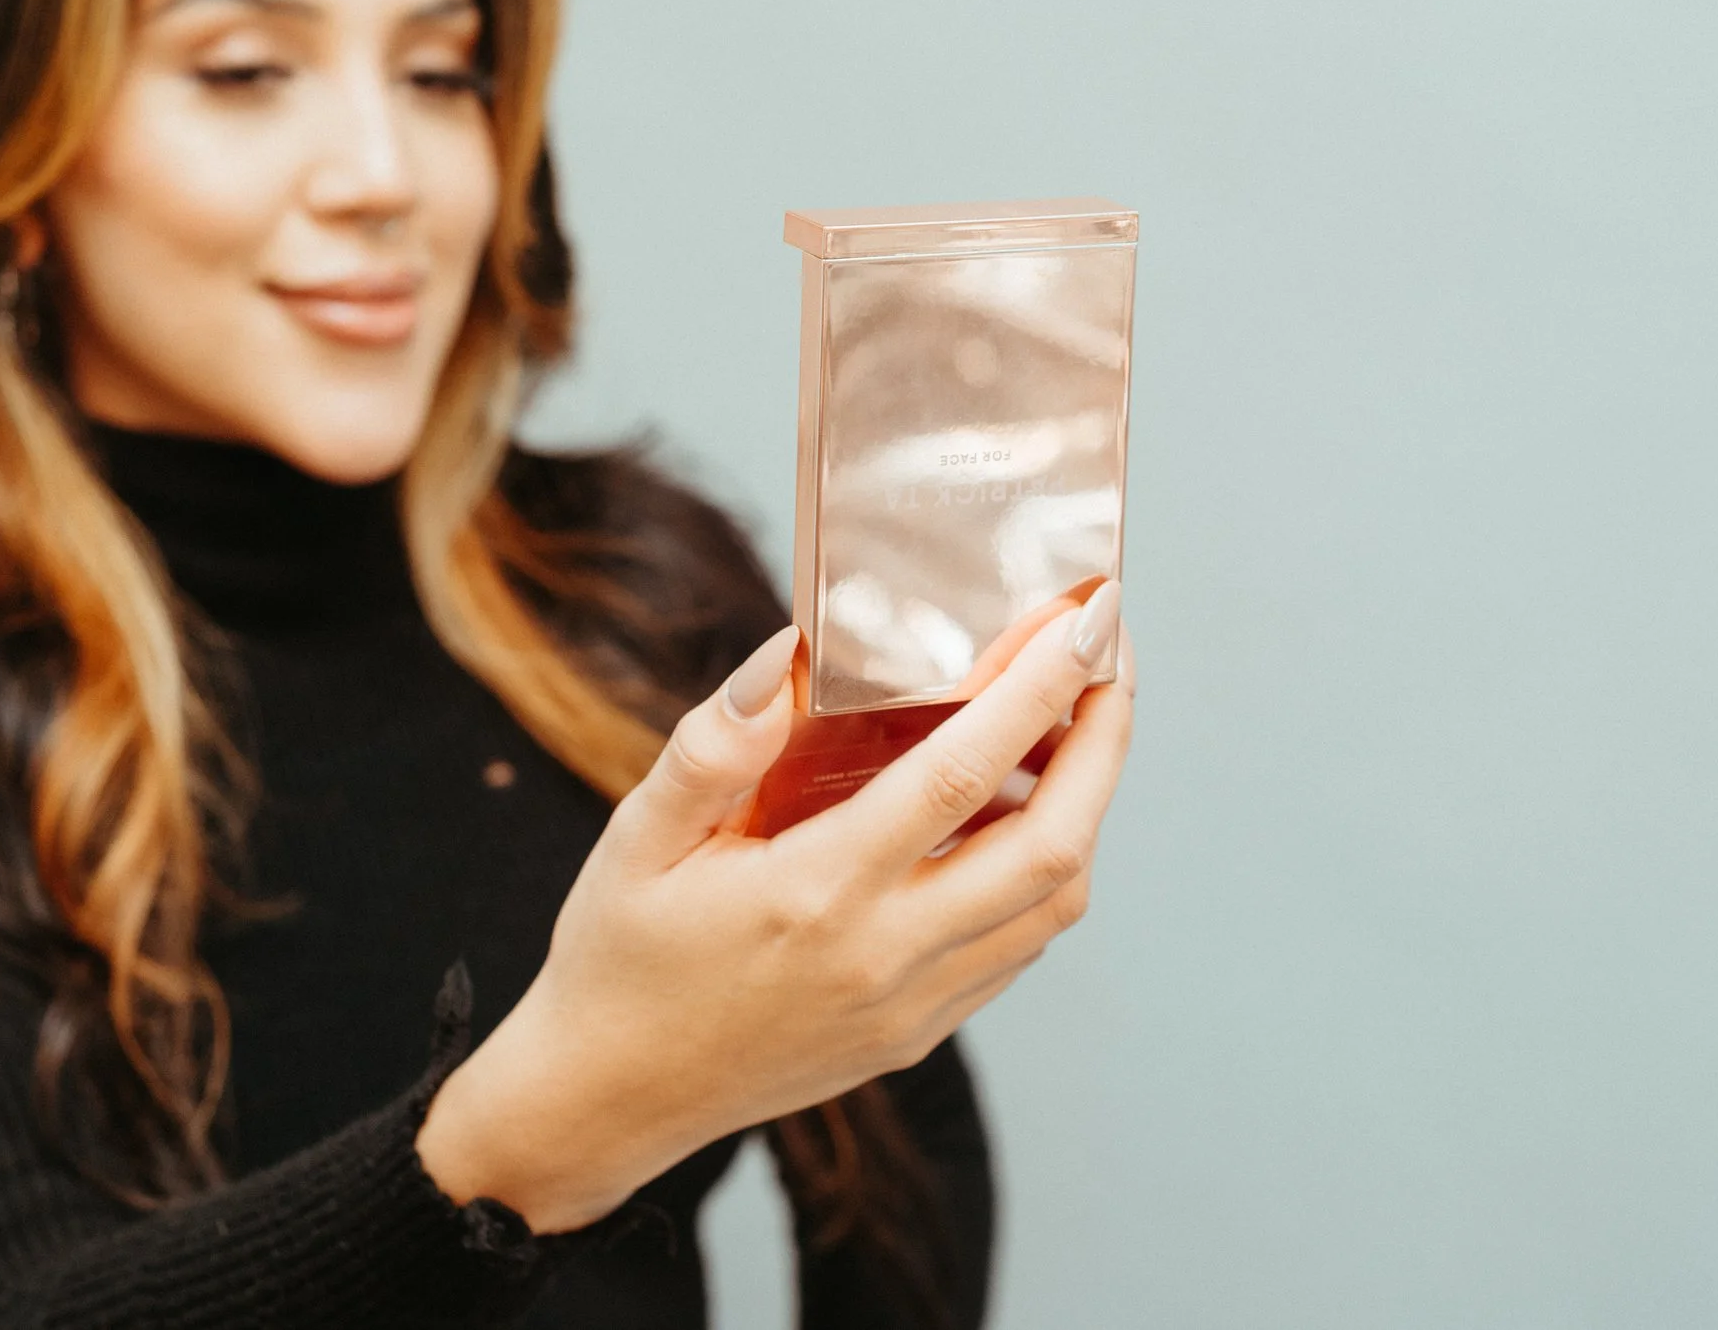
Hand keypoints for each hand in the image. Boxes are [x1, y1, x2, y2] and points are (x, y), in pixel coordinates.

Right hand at [416, 583, 1133, 1231]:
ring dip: (1088, 803)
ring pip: (1054, 901)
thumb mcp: (636, 837)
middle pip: (1053, 844)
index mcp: (815, 893)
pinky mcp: (921, 1032)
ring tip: (1079, 714)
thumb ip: (714, 746)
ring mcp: (913, 1003)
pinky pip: (1020, 942)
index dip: (1038, 688)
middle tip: (1109, 650)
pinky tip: (1025, 803)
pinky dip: (1049, 866)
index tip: (1083, 616)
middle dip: (1104, 737)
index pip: (961, 775)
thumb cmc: (619, 956)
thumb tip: (788, 650)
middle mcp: (884, 955)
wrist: (608, 1101)